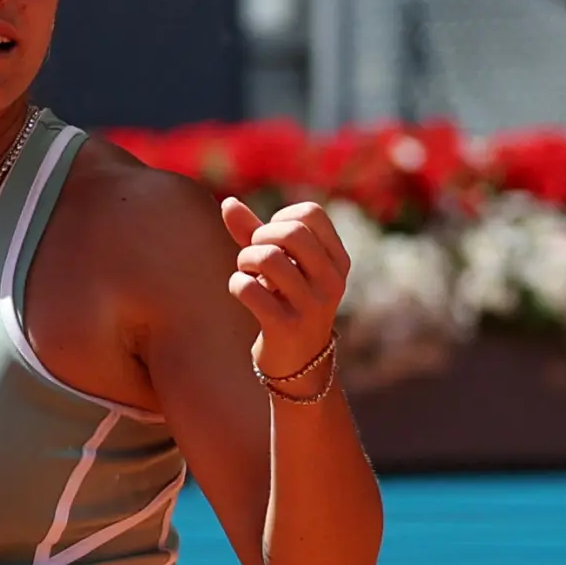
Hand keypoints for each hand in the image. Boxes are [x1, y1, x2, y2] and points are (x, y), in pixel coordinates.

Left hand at [221, 198, 350, 383]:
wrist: (297, 362)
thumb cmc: (285, 301)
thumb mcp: (277, 265)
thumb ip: (254, 232)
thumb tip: (227, 202)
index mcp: (338, 261)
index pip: (310, 213)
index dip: (280, 218)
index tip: (273, 240)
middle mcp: (332, 281)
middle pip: (291, 231)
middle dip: (259, 237)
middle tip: (253, 257)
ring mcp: (312, 306)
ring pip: (268, 257)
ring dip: (245, 260)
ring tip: (246, 273)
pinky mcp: (286, 327)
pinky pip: (248, 289)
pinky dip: (236, 284)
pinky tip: (242, 291)